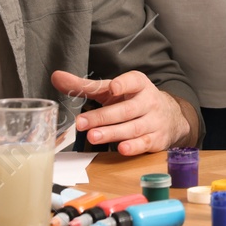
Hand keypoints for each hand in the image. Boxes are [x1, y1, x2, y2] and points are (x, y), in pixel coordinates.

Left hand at [53, 69, 191, 154]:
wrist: (169, 116)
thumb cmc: (132, 100)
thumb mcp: (111, 91)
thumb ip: (84, 86)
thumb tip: (56, 76)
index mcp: (138, 84)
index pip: (133, 81)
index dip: (123, 84)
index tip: (112, 87)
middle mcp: (148, 101)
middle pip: (126, 110)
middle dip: (103, 117)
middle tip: (81, 123)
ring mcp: (154, 121)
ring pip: (133, 128)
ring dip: (112, 133)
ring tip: (93, 137)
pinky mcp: (156, 139)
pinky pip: (144, 143)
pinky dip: (134, 146)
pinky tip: (121, 148)